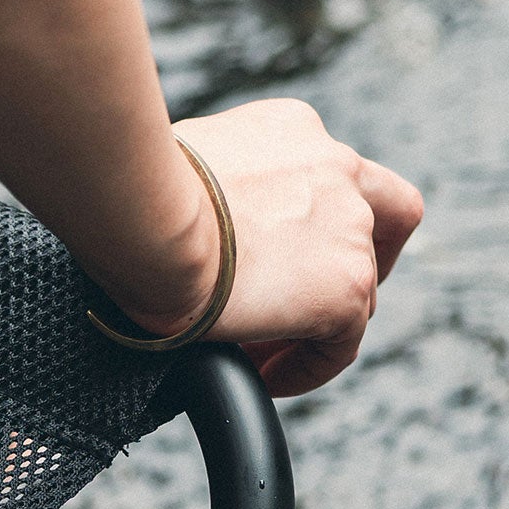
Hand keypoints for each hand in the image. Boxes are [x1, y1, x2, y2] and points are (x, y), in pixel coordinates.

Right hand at [166, 99, 422, 396]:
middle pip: (377, 214)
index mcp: (291, 130)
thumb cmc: (130, 192)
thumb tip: (176, 219)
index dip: (306, 220)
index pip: (324, 173)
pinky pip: (341, 344)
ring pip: (363, 284)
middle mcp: (334, 166)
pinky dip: (307, 365)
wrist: (143, 218)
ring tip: (265, 352)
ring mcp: (349, 227)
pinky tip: (265, 377)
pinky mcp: (347, 286)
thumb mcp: (177, 166)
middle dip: (349, 258)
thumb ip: (203, 185)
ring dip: (318, 320)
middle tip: (302, 298)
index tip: (265, 256)